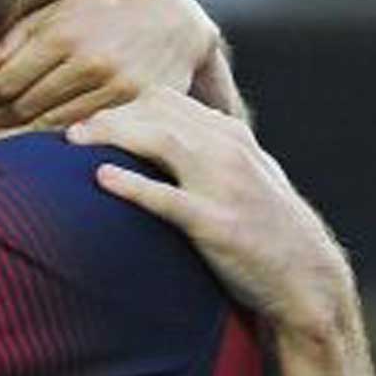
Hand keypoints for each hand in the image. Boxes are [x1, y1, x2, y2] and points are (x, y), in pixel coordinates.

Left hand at [0, 0, 220, 139]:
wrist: (173, 24)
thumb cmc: (106, 15)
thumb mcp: (63, 8)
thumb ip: (22, 33)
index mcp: (66, 34)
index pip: (7, 80)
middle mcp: (90, 62)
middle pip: (25, 106)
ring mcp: (114, 89)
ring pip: (50, 125)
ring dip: (14, 138)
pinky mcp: (132, 109)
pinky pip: (82, 133)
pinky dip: (51, 143)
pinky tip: (32, 147)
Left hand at [69, 89, 355, 337]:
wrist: (305, 276)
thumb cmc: (264, 226)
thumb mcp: (242, 174)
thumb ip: (206, 150)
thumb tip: (156, 138)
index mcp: (231, 135)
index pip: (165, 99)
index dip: (120, 104)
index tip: (89, 121)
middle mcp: (228, 150)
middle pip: (157, 112)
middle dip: (108, 115)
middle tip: (70, 132)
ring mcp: (224, 185)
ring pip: (162, 141)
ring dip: (112, 136)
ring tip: (74, 143)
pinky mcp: (216, 224)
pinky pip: (168, 198)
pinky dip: (133, 184)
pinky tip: (101, 178)